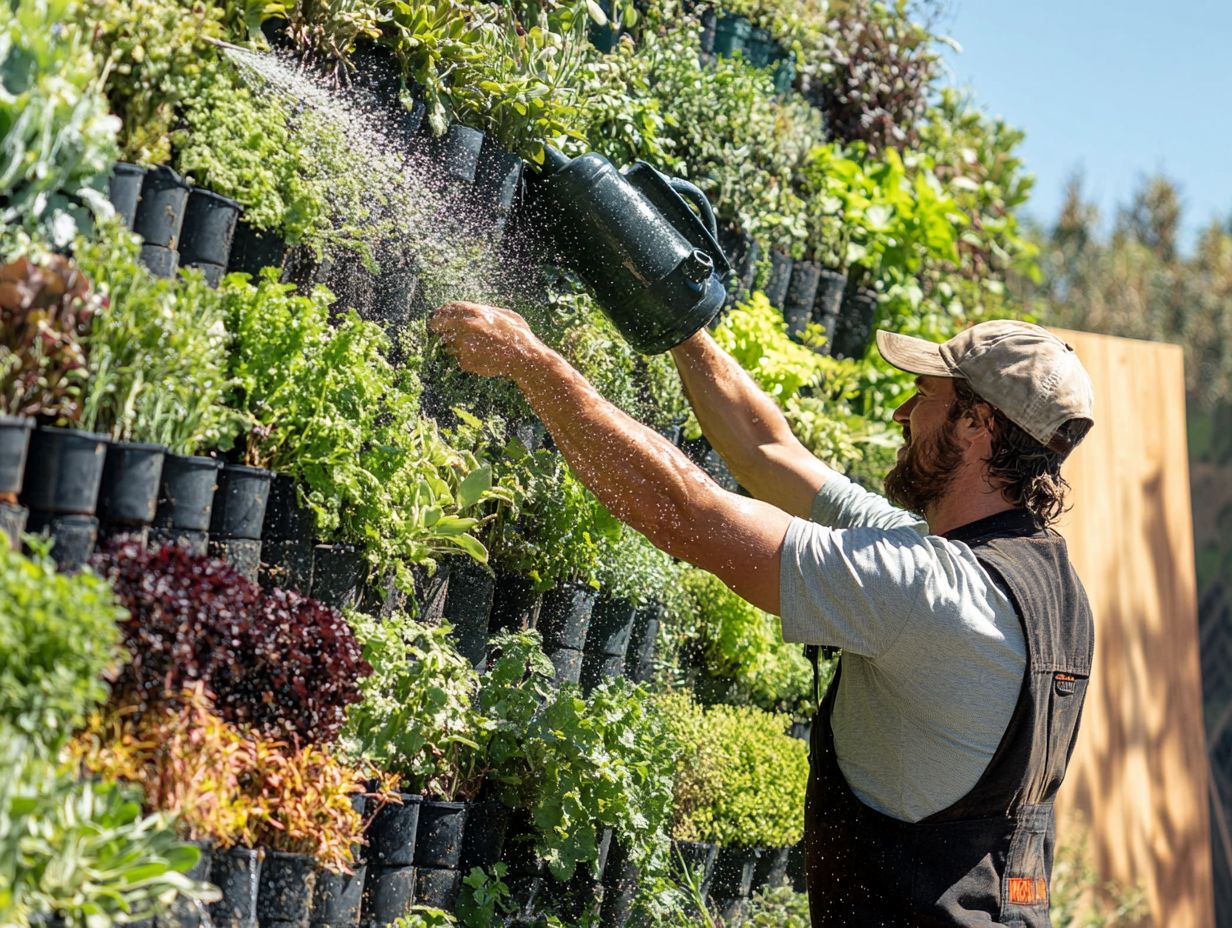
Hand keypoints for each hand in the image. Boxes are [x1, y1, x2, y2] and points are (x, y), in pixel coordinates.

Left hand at [429, 301, 544, 378]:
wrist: (523, 357)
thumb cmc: (518, 335)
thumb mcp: (505, 314)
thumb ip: (487, 311)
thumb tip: (476, 310)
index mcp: (475, 312)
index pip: (448, 308)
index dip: (441, 312)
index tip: (438, 316)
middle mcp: (465, 326)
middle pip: (440, 324)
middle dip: (437, 327)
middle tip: (436, 330)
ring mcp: (463, 344)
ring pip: (449, 344)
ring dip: (455, 346)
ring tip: (475, 349)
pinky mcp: (465, 360)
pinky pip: (460, 359)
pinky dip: (466, 360)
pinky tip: (482, 359)